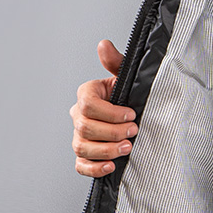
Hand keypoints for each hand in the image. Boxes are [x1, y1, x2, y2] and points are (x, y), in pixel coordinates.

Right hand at [69, 39, 137, 176]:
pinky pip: (80, 165)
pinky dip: (94, 168)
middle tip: (133, 132)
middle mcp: (78, 116)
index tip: (131, 114)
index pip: (88, 104)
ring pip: (81, 147)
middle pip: (85, 127)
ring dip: (106, 150)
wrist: (134, 116)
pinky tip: (111, 166)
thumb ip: (116, 63)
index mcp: (87, 94)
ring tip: (127, 148)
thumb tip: (104, 45)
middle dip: (112, 132)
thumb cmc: (128, 95)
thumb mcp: (125, 78)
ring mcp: (79, 136)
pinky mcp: (84, 155)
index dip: (110, 112)